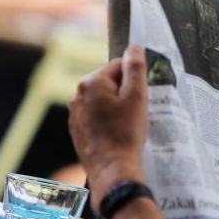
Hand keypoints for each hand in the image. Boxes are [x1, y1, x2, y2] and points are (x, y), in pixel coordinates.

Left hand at [68, 44, 149, 207]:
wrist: (112, 170)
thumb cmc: (126, 133)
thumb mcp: (137, 96)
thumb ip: (136, 68)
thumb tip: (134, 47)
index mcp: (91, 82)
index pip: (118, 65)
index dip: (135, 78)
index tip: (143, 95)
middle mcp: (78, 95)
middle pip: (109, 82)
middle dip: (125, 92)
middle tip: (138, 111)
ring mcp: (76, 114)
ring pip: (103, 101)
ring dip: (117, 107)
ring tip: (129, 125)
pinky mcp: (78, 131)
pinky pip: (97, 117)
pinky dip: (108, 121)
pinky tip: (118, 134)